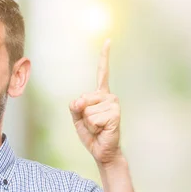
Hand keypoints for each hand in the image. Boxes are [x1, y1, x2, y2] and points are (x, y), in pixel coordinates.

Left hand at [69, 39, 122, 165]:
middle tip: (93, 124)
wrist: (102, 151)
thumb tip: (81, 100)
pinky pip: (92, 118)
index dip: (104, 57)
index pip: (103, 72)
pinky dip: (93, 128)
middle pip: (83, 99)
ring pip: (87, 110)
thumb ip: (75, 106)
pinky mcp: (115, 114)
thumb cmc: (91, 134)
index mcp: (100, 94)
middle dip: (82, 114)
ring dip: (88, 123)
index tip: (108, 40)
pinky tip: (102, 130)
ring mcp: (113, 104)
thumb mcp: (77, 117)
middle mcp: (109, 96)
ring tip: (98, 128)